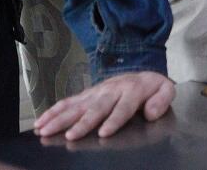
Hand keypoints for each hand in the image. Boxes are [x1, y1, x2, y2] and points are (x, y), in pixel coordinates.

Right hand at [33, 70, 174, 139]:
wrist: (140, 71)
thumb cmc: (151, 87)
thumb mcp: (165, 89)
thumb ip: (162, 99)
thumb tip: (152, 112)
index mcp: (132, 90)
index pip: (122, 107)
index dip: (113, 120)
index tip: (104, 133)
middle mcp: (111, 90)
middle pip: (96, 108)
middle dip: (83, 122)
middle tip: (71, 136)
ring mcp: (96, 92)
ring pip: (77, 105)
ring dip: (61, 118)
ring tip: (47, 130)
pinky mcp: (86, 94)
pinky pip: (68, 102)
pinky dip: (53, 111)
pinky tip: (41, 121)